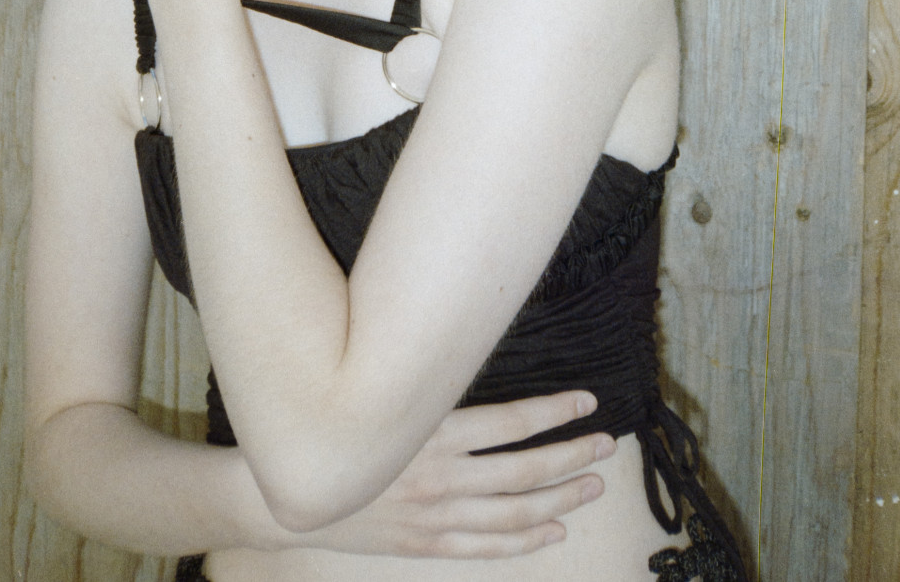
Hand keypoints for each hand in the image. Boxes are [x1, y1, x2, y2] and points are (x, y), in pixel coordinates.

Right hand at [286, 392, 613, 558]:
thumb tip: (471, 353)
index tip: (586, 401)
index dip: (555, 412)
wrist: (293, 493)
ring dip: (560, 498)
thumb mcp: (387, 398)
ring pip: (516, 512)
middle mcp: (442, 477)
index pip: (513, 423)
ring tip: (592, 484)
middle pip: (526, 470)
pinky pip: (488, 546)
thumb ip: (430, 386)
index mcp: (434, 433)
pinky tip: (553, 531)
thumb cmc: (341, 431)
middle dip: (572, 455)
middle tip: (605, 445)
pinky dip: (525, 541)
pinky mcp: (428, 543)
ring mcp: (437, 516)